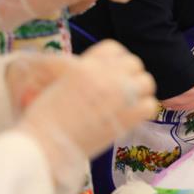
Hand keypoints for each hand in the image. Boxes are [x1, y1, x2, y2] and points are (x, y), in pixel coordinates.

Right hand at [17, 40, 157, 192]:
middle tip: (123, 90)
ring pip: (146, 82)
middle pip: (134, 63)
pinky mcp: (129, 116)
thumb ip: (78, 72)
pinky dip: (144, 111)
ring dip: (140, 91)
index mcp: (86, 65)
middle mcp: (106, 75)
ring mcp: (120, 94)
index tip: (114, 71)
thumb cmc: (43, 118)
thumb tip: (85, 68)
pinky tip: (133, 117)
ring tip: (130, 103)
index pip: (114, 49)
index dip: (116, 59)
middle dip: (130, 75)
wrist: (44, 145)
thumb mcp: (57, 83)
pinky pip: (150, 105)